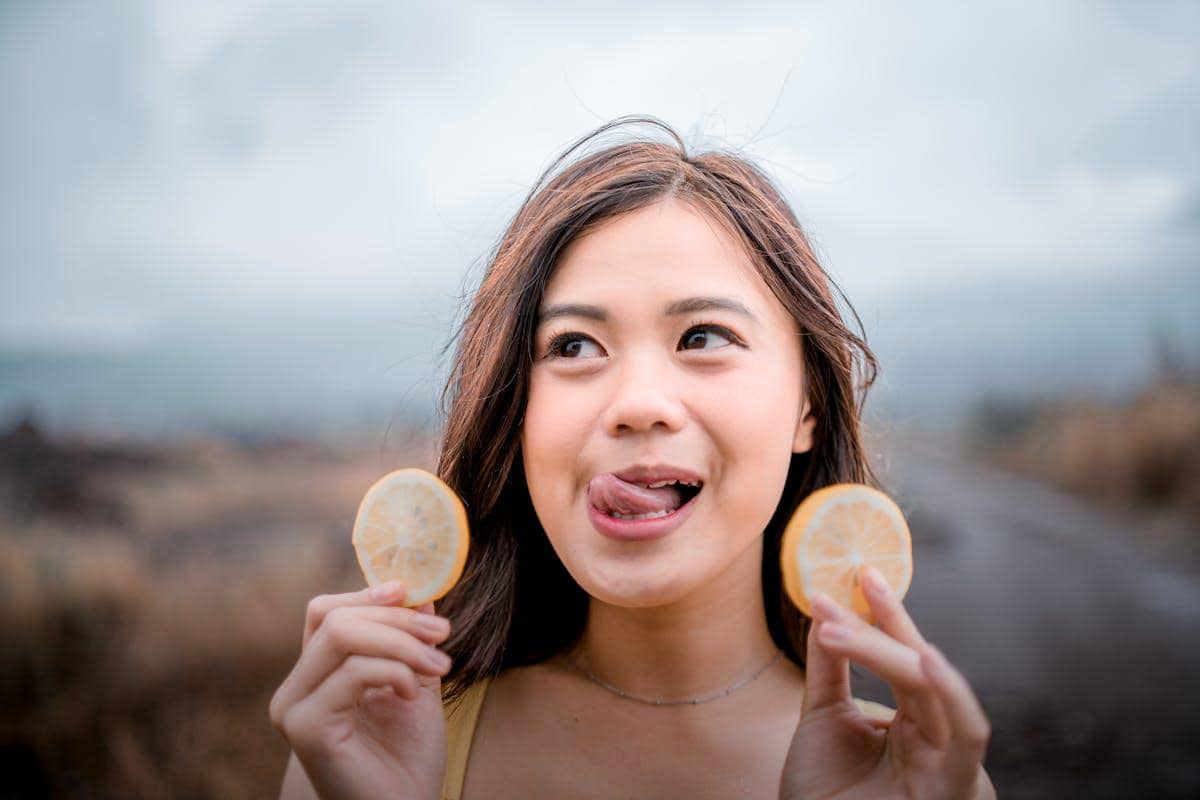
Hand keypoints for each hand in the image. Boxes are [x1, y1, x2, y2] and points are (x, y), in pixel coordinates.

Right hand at [269, 581, 452, 799]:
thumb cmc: (408, 759)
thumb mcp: (415, 681)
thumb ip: (411, 639)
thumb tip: (419, 589)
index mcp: (315, 676)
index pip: (326, 612)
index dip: (367, 594)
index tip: (410, 592)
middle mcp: (295, 689)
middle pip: (335, 618)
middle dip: (397, 618)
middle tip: (443, 634)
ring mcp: (294, 708)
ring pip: (342, 636)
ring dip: (402, 643)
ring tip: (440, 666)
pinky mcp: (306, 727)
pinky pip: (353, 672)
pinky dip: (394, 671)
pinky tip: (411, 693)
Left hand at [780, 567, 994, 799]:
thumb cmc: (822, 795)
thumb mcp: (823, 719)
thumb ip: (831, 667)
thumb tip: (825, 607)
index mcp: (917, 724)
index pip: (908, 657)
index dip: (889, 614)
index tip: (863, 573)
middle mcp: (941, 740)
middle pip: (918, 668)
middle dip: (875, 630)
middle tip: (829, 601)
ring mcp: (953, 764)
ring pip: (931, 689)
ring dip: (886, 653)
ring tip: (842, 626)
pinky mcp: (958, 787)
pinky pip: (967, 734)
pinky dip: (951, 694)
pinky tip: (926, 659)